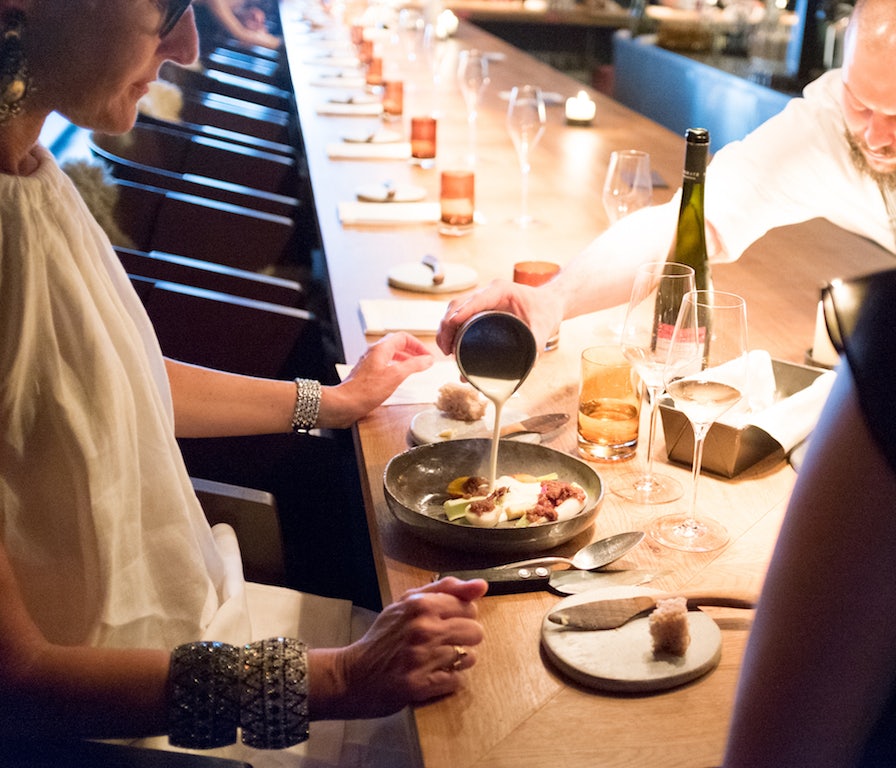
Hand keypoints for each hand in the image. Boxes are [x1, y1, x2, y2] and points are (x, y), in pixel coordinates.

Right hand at [315, 577, 487, 718]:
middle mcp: (423, 628)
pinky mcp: (421, 685)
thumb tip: (482, 585)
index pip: (469, 606)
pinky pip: (457, 680)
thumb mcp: (406, 603)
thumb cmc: (383, 637)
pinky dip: (449, 680)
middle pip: (475, 631)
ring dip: (456, 661)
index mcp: (421, 604)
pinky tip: (433, 675)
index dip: (462, 617)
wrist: (353, 675)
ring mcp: (422, 657)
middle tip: (443, 643)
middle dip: (463, 638)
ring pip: (468, 657)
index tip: (447, 623)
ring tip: (437, 660)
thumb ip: (445, 589)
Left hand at [319, 333, 433, 427]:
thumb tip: (427, 359)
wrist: (345, 403)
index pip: (403, 337)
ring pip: (391, 354)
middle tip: (423, 359)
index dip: (418, 345)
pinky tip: (399, 377)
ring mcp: (369, 363)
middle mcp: (374, 353)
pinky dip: (396, 367)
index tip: (427, 356)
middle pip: (397, 344)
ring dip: (405, 358)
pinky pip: (385, 365)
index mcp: (381, 349)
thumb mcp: (396, 376)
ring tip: (415, 367)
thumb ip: (413, 366)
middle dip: (412, 350)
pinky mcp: (367, 374)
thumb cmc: (366, 391)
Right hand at [436, 279, 562, 354]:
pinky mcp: (480, 309)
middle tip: (446, 348)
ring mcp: (481, 300)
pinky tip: (450, 345)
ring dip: (446, 328)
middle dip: (447, 325)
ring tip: (446, 350)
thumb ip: (537, 344)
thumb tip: (528, 364)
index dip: (461, 311)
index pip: (476, 299)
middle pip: (458, 304)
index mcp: (501, 290)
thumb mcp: (543, 327)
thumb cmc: (546, 310)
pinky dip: (452, 329)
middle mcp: (488, 293)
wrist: (550, 304)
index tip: (451, 325)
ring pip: (455, 310)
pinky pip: (460, 316)